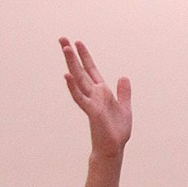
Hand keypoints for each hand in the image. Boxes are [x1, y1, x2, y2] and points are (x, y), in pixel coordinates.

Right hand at [60, 38, 131, 156]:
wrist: (113, 148)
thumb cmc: (117, 130)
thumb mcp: (125, 107)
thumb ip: (124, 92)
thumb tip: (123, 77)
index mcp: (102, 92)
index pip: (91, 70)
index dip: (85, 56)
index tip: (77, 42)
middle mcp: (94, 94)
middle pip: (81, 70)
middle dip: (72, 55)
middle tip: (62, 38)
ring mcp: (91, 102)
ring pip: (79, 80)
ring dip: (72, 64)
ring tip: (65, 49)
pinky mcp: (92, 111)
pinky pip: (80, 97)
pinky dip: (73, 87)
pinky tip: (67, 76)